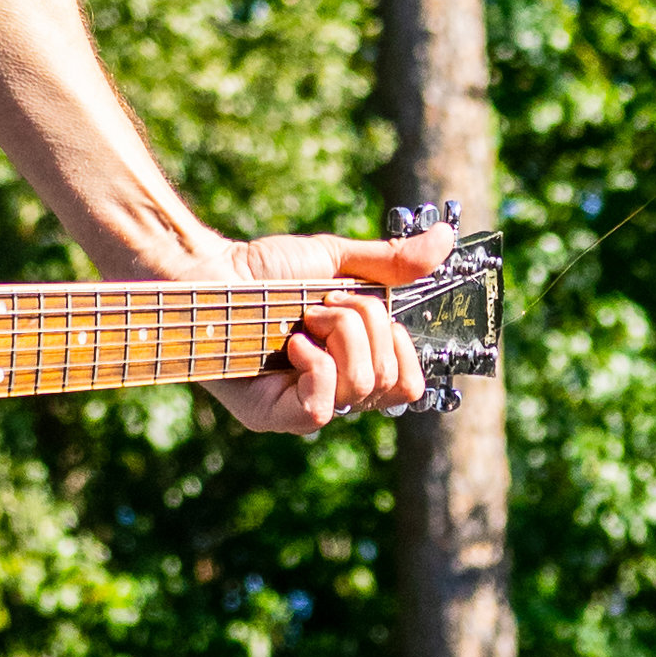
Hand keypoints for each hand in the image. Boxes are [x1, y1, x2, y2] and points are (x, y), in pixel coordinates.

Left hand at [168, 227, 442, 435]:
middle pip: (389, 380)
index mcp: (352, 362)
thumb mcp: (336, 260)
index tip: (376, 310)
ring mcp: (302, 407)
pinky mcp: (272, 417)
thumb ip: (390, 262)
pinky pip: (323, 409)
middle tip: (322, 305)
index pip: (407, 385)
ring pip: (361, 388)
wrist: (209, 273)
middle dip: (365, 326)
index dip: (403, 348)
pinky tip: (292, 344)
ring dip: (338, 335)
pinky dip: (317, 366)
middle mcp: (334, 391)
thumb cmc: (262, 269)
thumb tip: (447, 239)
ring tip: (302, 318)